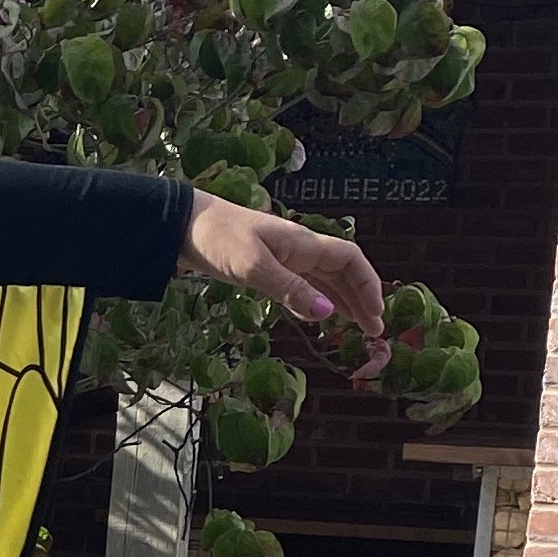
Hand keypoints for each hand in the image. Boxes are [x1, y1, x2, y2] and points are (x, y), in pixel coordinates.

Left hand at [180, 193, 386, 372]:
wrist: (182, 225)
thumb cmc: (218, 239)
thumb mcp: (253, 267)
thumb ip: (290, 290)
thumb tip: (328, 313)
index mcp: (303, 244)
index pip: (350, 260)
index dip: (368, 284)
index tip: (376, 313)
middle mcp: (299, 250)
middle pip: (342, 273)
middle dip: (361, 299)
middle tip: (374, 331)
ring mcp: (283, 258)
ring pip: (324, 280)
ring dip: (343, 301)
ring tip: (357, 326)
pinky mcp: (265, 267)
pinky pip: (302, 285)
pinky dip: (316, 300)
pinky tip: (320, 315)